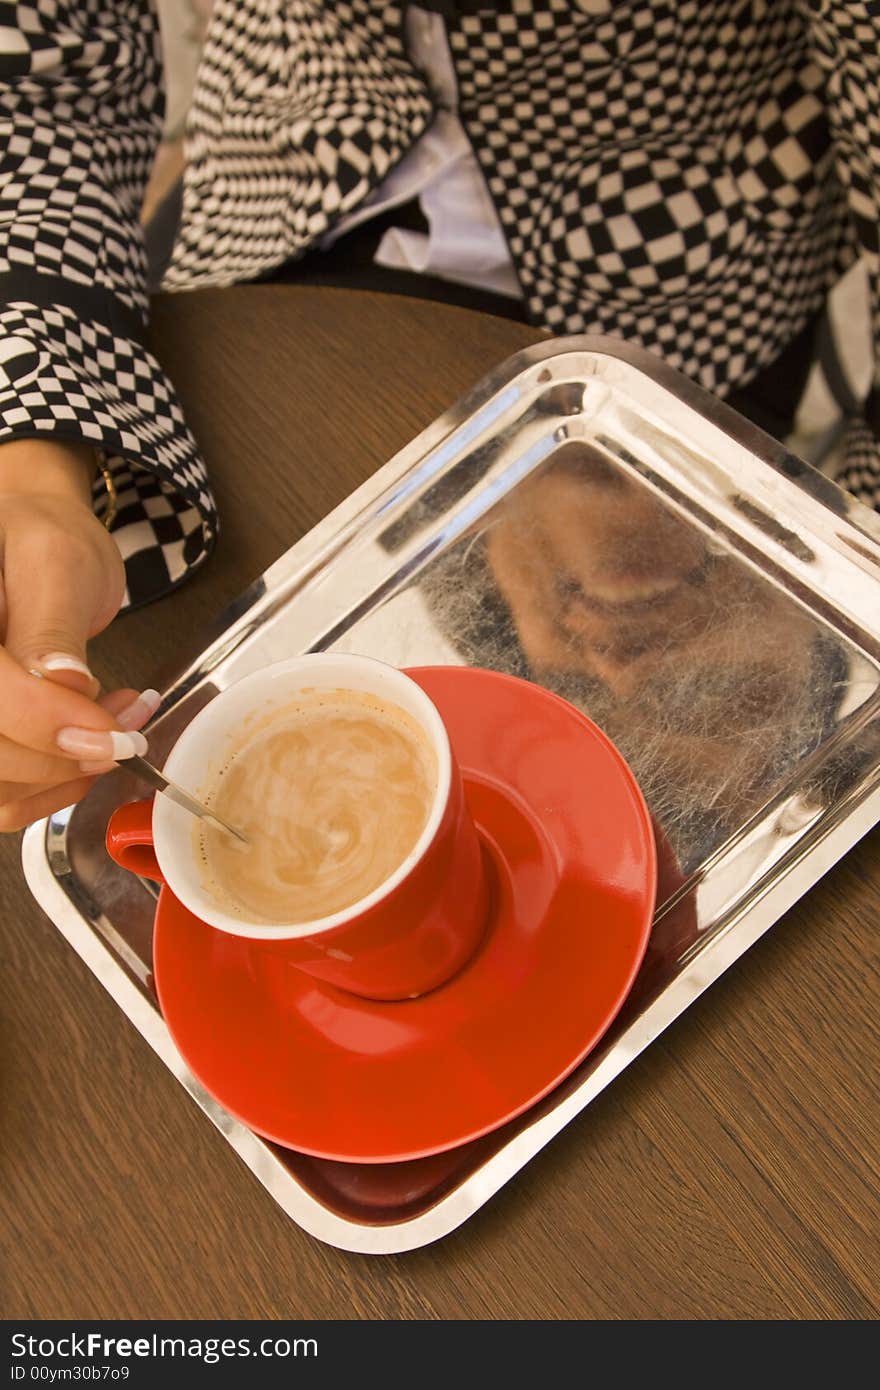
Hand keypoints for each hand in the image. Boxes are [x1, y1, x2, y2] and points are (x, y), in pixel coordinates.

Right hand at [0, 439, 152, 830]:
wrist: (35, 539)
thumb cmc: (41, 538)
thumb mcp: (54, 562)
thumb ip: (53, 627)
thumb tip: (63, 684)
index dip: (48, 723)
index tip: (116, 733)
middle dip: (67, 754)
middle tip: (130, 726)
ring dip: (65, 778)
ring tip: (118, 732)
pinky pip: (3, 797)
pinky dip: (54, 788)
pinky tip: (90, 752)